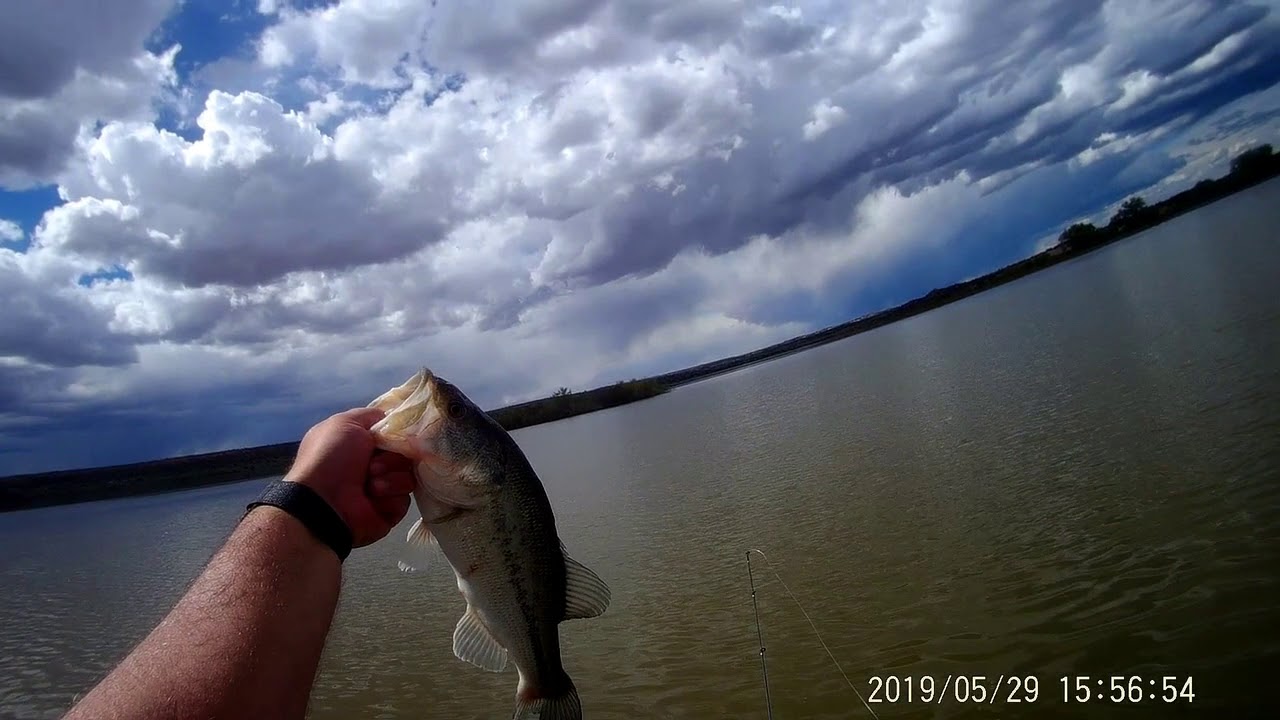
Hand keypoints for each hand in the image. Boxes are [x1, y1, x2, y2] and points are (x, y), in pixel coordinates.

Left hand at [285, 408, 415, 547]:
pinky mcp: (389, 512)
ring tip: (370, 486)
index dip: (398, 435)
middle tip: (372, 466)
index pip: (395, 435)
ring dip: (390, 479)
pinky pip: (404, 500)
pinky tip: (372, 499)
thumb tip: (393, 419)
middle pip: (405, 455)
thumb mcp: (346, 423)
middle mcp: (372, 465)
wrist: (324, 502)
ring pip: (408, 477)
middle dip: (391, 459)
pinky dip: (390, 498)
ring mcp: (382, 490)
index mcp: (362, 445)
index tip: (394, 437)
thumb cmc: (332, 458)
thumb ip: (372, 416)